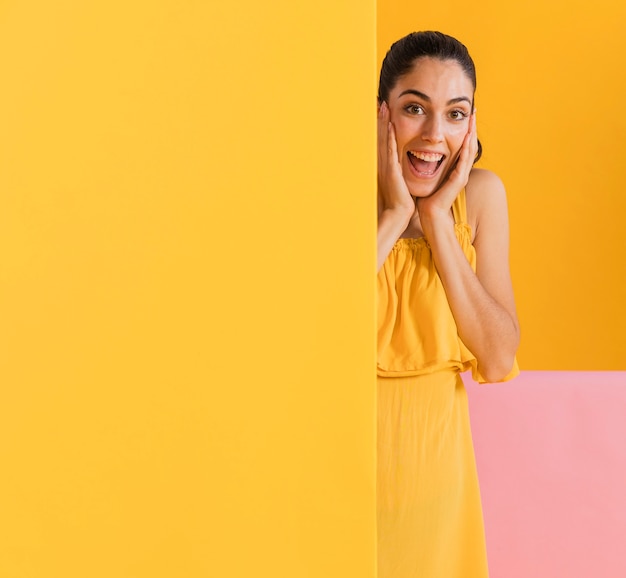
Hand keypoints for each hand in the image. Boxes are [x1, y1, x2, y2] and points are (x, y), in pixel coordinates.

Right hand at [377, 101, 414, 220]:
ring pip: (384, 139)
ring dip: (383, 123)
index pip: (385, 140)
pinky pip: (390, 150)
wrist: (399, 213)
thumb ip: (399, 171)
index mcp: (387, 164)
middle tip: (380, 102)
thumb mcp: (399, 181)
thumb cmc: (401, 199)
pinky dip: (389, 137)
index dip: (383, 125)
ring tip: (383, 106)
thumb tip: (401, 164)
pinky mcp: (391, 170)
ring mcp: (387, 165)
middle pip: (381, 136)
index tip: (384, 111)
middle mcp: (384, 162)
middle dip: (380, 119)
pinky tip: (390, 126)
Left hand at [417, 112, 477, 221]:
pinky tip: (467, 136)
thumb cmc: (426, 197)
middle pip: (470, 144)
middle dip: (472, 127)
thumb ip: (430, 165)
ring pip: (470, 149)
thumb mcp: (429, 175)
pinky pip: (464, 160)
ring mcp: (462, 175)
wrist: (429, 213)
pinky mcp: (459, 180)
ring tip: (473, 118)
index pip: (462, 144)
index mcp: (455, 168)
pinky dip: (466, 147)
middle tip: (474, 110)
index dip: (464, 129)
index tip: (464, 114)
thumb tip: (420, 151)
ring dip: (472, 132)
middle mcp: (461, 170)